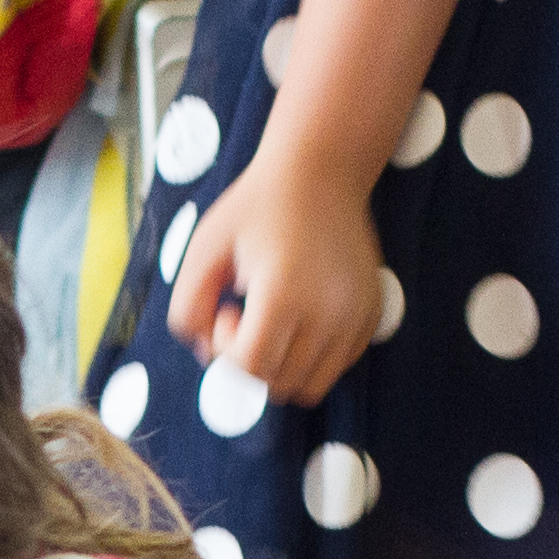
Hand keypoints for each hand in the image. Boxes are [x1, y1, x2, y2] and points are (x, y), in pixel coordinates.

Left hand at [166, 153, 385, 408]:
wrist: (321, 172)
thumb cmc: (255, 207)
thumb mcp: (202, 248)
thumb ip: (187, 308)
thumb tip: (207, 355)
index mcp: (285, 292)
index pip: (252, 366)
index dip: (226, 351)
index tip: (228, 311)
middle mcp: (329, 311)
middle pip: (279, 383)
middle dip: (251, 361)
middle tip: (245, 316)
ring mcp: (356, 316)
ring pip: (310, 386)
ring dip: (280, 367)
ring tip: (272, 321)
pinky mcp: (371, 316)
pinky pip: (336, 367)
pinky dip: (310, 358)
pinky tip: (297, 317)